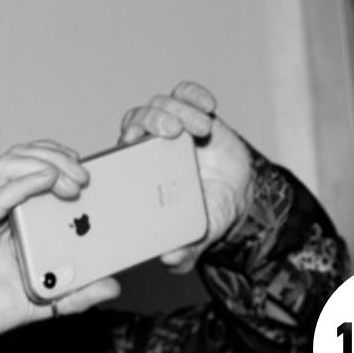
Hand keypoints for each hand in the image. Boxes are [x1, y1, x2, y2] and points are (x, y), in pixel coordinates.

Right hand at [0, 141, 121, 349]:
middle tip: (87, 177)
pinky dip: (23, 183)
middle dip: (60, 159)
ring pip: (10, 165)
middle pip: (25, 158)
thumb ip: (75, 294)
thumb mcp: (41, 302)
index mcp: (7, 214)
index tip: (95, 171)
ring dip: (47, 165)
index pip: (35, 168)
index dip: (63, 160)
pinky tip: (46, 180)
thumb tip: (113, 287)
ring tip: (73, 179)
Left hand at [117, 82, 254, 272]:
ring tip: (202, 126)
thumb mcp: (197, 234)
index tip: (130, 143)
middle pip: (136, 121)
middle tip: (172, 131)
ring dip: (178, 110)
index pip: (117, 152)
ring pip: (160, 105)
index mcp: (138, 173)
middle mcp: (149, 146)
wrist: (237, 195)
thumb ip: (184, 248)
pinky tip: (208, 106)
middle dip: (150, 120)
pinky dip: (194, 95)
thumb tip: (170, 258)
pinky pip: (185, 94)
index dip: (118, 144)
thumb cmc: (205, 213)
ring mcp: (171, 127)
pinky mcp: (193, 112)